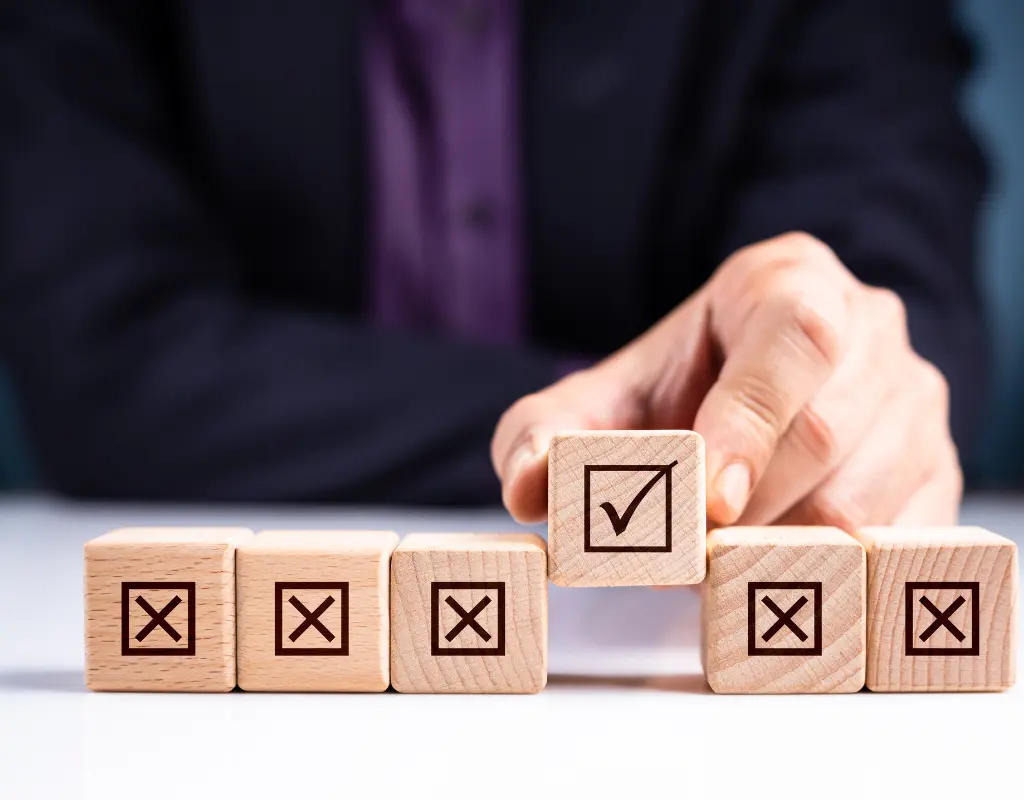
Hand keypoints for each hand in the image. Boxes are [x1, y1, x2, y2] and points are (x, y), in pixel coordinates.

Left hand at [491, 232, 960, 528]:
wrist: (748, 395)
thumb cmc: (675, 393)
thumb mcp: (601, 400)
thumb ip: (544, 431)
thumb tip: (527, 486)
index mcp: (787, 279)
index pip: (792, 339)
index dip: (748, 426)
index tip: (705, 503)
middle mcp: (869, 324)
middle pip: (825, 431)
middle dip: (746, 509)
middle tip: (687, 551)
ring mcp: (915, 396)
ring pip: (865, 497)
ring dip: (781, 546)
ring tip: (723, 554)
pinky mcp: (939, 463)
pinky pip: (903, 537)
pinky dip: (835, 570)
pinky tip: (780, 563)